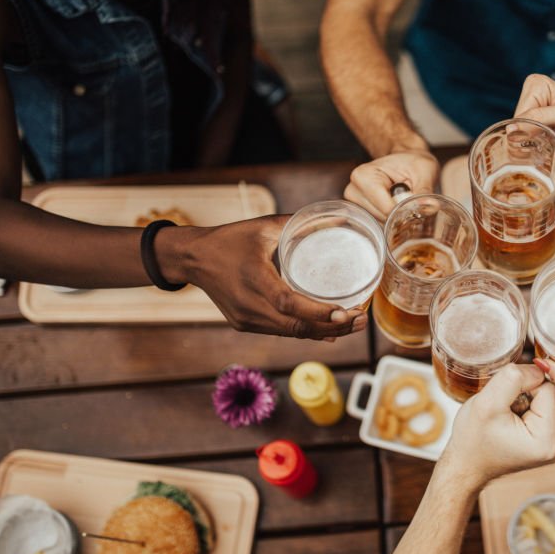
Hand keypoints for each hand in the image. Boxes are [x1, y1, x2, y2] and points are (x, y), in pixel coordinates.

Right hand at [158, 215, 365, 339]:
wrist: (192, 258)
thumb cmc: (230, 239)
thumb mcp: (264, 227)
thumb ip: (301, 224)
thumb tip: (340, 219)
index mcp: (253, 278)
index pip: (289, 302)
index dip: (318, 312)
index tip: (346, 313)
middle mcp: (249, 305)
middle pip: (295, 326)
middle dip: (332, 327)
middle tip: (361, 320)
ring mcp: (245, 319)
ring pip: (289, 334)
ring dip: (322, 333)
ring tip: (352, 326)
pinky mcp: (244, 324)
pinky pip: (280, 332)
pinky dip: (304, 332)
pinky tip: (327, 331)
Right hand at [344, 148, 439, 218]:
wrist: (407, 161)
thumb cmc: (414, 162)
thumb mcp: (424, 171)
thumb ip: (425, 190)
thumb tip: (431, 207)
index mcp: (364, 176)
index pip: (386, 208)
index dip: (406, 210)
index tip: (418, 204)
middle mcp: (353, 191)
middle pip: (383, 218)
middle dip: (401, 214)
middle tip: (411, 197)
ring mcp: (355, 204)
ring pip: (382, 224)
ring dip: (397, 217)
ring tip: (403, 199)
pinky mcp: (361, 213)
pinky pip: (381, 225)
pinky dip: (393, 219)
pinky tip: (396, 206)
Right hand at [440, 364, 554, 487]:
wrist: (466, 465)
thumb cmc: (472, 440)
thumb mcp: (487, 403)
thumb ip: (513, 378)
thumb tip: (539, 367)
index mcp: (548, 440)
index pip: (549, 388)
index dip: (524, 384)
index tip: (503, 398)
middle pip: (550, 393)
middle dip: (525, 392)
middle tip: (502, 408)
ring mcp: (554, 443)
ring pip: (545, 398)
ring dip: (523, 398)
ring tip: (504, 414)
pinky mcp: (547, 438)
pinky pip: (541, 407)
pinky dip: (524, 405)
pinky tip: (510, 417)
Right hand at [514, 74, 554, 167]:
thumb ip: (541, 118)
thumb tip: (512, 128)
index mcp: (537, 86)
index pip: (518, 115)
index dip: (532, 130)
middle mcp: (533, 99)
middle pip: (515, 128)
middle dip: (530, 140)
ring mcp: (534, 118)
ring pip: (516, 139)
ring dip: (531, 149)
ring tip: (554, 145)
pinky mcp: (537, 133)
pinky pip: (523, 147)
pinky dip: (532, 154)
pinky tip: (550, 152)